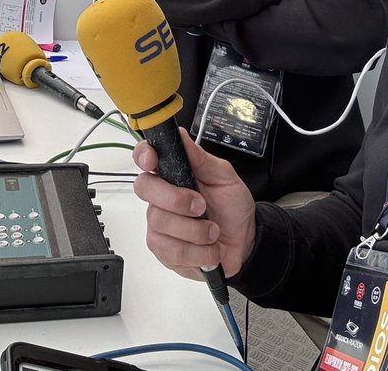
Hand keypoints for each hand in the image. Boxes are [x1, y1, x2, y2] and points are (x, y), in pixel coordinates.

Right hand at [132, 129, 256, 280]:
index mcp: (173, 173)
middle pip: (145, 188)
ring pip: (160, 222)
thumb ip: (201, 158)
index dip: (143, 155)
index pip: (145, 157)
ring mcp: (159, 224)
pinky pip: (172, 250)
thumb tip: (181, 136)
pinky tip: (207, 248)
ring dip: (196, 230)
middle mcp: (161, 197)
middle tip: (201, 206)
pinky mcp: (164, 250)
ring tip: (212, 231)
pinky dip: (198, 251)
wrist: (244, 242)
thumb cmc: (232, 208)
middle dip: (176, 199)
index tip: (152, 160)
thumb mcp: (225, 178)